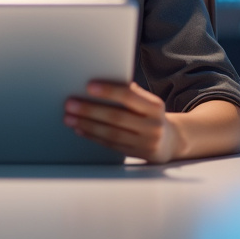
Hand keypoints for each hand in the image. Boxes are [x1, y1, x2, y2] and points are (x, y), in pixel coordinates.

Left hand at [64, 81, 179, 163]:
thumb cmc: (150, 115)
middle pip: (117, 117)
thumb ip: (130, 94)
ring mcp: (145, 143)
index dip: (109, 91)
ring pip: (111, 133)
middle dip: (90, 110)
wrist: (170, 141)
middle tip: (70, 103)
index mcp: (155, 106)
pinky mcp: (136, 155)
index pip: (130, 96)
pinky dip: (93, 136)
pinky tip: (80, 129)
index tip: (88, 86)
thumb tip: (100, 83)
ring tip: (69, 117)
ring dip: (87, 124)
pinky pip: (110, 145)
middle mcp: (153, 126)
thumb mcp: (147, 102)